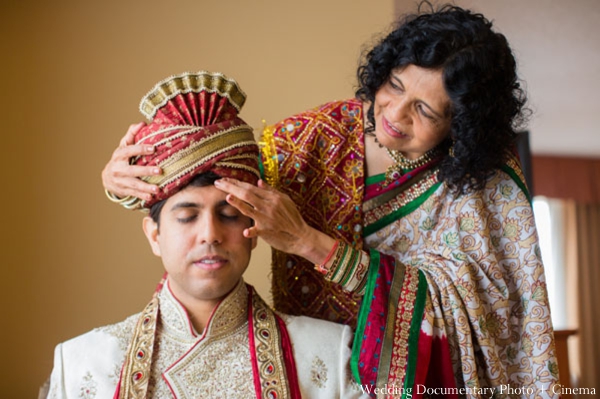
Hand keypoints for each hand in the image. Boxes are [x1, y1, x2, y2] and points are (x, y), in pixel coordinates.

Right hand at [101, 122, 160, 200]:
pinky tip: (151, 197)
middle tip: (159, 170)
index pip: (129, 151)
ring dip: (145, 187)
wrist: (107, 178)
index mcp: (119, 155)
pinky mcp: (123, 190)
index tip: (153, 148)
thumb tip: (142, 123)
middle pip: (132, 170)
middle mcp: (118, 169)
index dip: (140, 149)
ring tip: (157, 189)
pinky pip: (134, 194)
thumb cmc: (121, 159)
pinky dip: (142, 196)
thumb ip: (132, 135)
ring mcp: (120, 181)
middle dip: (146, 171)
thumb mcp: (124, 146)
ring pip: (134, 185)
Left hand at [214, 178, 335, 263]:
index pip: (250, 187)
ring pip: (249, 209)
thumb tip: (259, 181)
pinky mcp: (267, 232)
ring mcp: (267, 219)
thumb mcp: (285, 200)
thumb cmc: (292, 218)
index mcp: (272, 197)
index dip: (236, 182)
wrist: (301, 236)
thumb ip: (271, 191)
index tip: (224, 179)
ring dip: (237, 203)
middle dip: (230, 187)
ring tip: (227, 196)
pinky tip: (244, 231)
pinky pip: (257, 231)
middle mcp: (268, 206)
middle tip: (217, 183)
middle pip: (246, 194)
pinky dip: (251, 231)